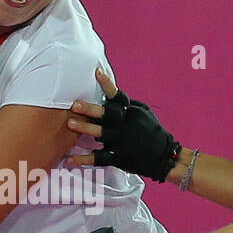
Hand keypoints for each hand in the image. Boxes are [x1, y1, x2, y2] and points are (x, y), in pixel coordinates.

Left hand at [67, 69, 181, 181]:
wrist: (164, 157)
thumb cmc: (151, 132)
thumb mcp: (144, 113)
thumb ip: (127, 105)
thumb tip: (109, 93)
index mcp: (132, 112)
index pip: (118, 96)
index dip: (107, 84)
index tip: (97, 73)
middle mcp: (126, 125)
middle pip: (108, 114)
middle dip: (91, 109)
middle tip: (75, 105)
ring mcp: (123, 141)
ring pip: (102, 134)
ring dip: (86, 129)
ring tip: (70, 123)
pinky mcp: (119, 157)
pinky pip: (99, 158)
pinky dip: (83, 159)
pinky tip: (68, 159)